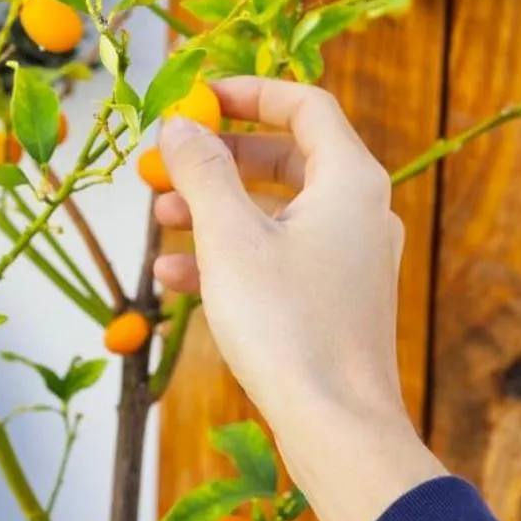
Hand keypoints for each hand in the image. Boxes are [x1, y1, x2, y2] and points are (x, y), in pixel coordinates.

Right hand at [154, 78, 441, 520]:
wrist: (337, 428)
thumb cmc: (288, 326)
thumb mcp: (230, 237)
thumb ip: (203, 171)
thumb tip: (180, 125)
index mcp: (350, 180)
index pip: (304, 105)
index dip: (248, 92)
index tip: (195, 98)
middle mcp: (360, 213)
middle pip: (285, 158)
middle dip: (218, 159)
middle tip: (164, 166)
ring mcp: (350, 261)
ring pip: (276, 214)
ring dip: (215, 210)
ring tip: (159, 222)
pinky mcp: (334, 303)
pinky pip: (279, 259)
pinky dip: (231, 257)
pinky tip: (175, 278)